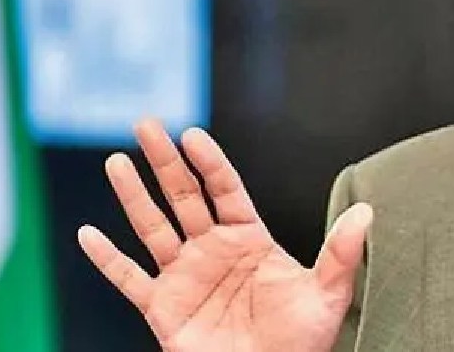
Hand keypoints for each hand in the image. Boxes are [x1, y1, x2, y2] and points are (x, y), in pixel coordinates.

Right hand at [77, 119, 371, 351]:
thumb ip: (341, 252)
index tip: (192, 134)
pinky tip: (87, 233)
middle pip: (183, 196)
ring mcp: (185, 277)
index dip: (209, 161)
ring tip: (116, 161)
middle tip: (145, 123)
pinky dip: (107, 259)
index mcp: (250, 239)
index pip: (224, 189)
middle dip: (164, 160)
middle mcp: (213, 251)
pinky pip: (129, 279)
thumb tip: (367, 211)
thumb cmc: (301, 342)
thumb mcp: (327, 294)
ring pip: (153, 227)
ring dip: (133, 195)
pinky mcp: (162, 309)